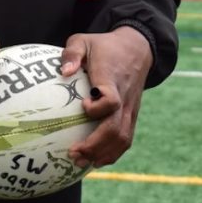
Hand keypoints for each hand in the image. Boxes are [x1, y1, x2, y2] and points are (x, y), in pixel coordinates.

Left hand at [58, 26, 152, 168]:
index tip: (83, 106)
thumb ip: (71, 53)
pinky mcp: (132, 115)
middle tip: (73, 153)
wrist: (138, 48)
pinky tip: (95, 160)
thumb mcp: (84, 40)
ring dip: (103, 153)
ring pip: (123, 138)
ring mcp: (130, 108)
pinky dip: (112, 153)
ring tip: (81, 162)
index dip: (97, 109)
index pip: (111, 101)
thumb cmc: (104, 46)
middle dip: (95, 145)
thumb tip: (64, 72)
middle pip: (117, 128)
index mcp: (112, 80)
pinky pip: (126, 138)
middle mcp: (125, 98)